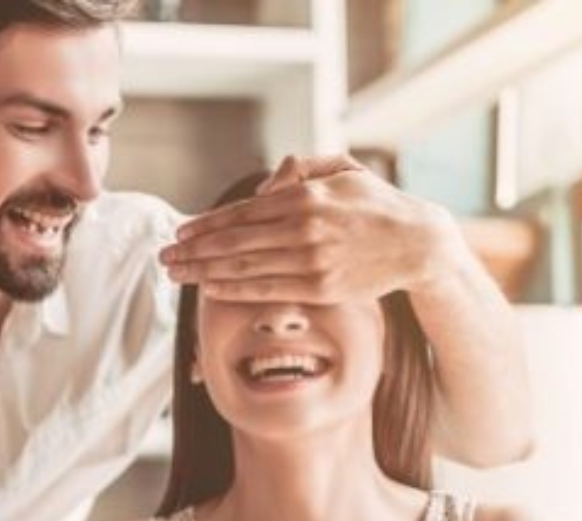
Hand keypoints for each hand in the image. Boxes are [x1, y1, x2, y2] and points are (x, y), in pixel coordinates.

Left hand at [161, 153, 463, 305]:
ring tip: (177, 275)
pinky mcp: (320, 287)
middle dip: (194, 250)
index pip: (242, 213)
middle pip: (234, 242)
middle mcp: (304, 227)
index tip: (180, 231)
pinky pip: (267, 290)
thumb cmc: (376, 204)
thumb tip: (266, 183)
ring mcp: (311, 260)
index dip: (206, 224)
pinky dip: (235, 290)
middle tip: (164, 257)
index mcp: (305, 196)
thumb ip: (302, 168)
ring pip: (245, 268)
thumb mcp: (343, 170)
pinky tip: (211, 290)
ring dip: (204, 273)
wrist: (417, 243)